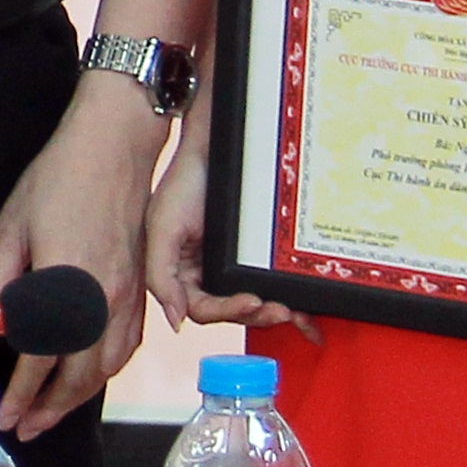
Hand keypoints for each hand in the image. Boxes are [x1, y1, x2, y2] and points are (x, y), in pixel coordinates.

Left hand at [0, 77, 159, 439]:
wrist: (115, 147)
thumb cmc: (61, 179)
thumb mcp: (12, 227)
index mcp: (68, 286)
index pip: (42, 359)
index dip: (21, 393)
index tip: (6, 415)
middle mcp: (106, 300)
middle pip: (80, 376)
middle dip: (50, 409)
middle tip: (25, 427)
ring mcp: (130, 297)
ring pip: (108, 368)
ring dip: (79, 397)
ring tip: (52, 411)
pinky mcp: (143, 288)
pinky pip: (127, 347)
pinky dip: (106, 371)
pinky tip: (90, 375)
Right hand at [141, 102, 314, 340]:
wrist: (216, 145)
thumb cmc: (184, 182)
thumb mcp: (162, 226)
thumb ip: (160, 275)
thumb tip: (174, 321)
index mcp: (183, 274)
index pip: (202, 309)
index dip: (227, 312)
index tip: (250, 302)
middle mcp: (209, 274)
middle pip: (234, 311)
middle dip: (257, 314)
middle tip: (280, 310)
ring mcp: (235, 266)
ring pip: (256, 302)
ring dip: (275, 313)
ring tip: (294, 311)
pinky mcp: (258, 256)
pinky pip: (273, 283)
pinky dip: (291, 301)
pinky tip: (306, 312)